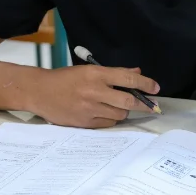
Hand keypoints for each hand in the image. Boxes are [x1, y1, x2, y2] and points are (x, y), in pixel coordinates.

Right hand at [32, 65, 159, 127]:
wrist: (40, 91)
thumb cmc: (65, 78)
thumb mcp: (89, 70)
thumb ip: (114, 73)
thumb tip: (136, 74)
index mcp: (96, 74)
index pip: (127, 79)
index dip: (145, 84)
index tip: (156, 88)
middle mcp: (94, 91)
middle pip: (127, 102)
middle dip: (142, 104)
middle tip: (151, 105)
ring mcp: (89, 109)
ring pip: (119, 115)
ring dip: (123, 111)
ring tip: (118, 106)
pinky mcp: (84, 123)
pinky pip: (107, 124)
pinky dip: (111, 119)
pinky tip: (105, 113)